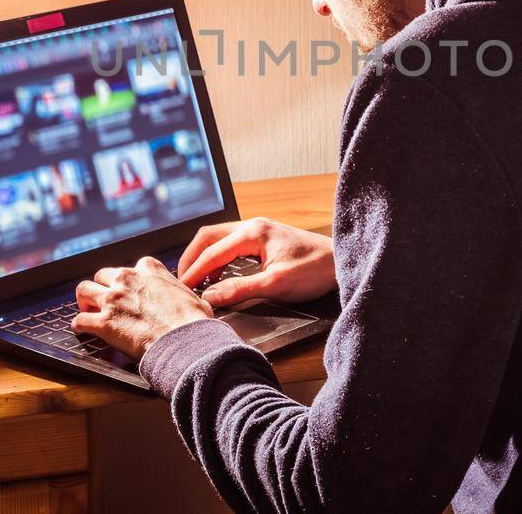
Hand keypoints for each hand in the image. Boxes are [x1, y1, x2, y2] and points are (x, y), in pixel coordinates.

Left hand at [72, 256, 212, 359]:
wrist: (185, 341)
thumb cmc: (193, 321)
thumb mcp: (193, 297)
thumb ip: (182, 295)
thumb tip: (194, 303)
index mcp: (149, 269)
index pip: (131, 268)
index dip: (129, 282)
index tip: (131, 291)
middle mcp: (127, 279)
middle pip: (102, 275)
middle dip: (102, 287)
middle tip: (105, 300)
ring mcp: (113, 300)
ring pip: (83, 290)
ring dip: (85, 300)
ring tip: (88, 309)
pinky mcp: (104, 323)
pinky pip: (80, 320)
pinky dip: (80, 325)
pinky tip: (82, 329)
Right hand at [177, 217, 335, 308]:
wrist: (340, 262)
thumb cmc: (314, 270)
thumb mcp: (275, 284)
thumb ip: (240, 289)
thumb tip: (211, 297)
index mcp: (254, 232)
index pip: (212, 252)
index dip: (194, 272)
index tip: (182, 289)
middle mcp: (253, 225)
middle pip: (209, 237)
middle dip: (192, 258)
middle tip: (182, 281)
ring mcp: (259, 229)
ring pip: (219, 238)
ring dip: (205, 257)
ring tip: (196, 280)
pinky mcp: (265, 238)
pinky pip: (231, 243)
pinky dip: (218, 257)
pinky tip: (218, 274)